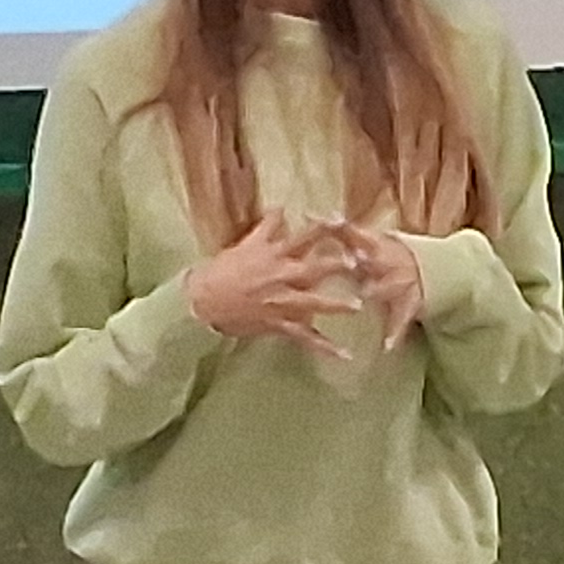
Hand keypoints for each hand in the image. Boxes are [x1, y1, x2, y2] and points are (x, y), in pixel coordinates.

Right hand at [182, 209, 357, 357]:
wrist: (201, 301)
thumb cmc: (221, 271)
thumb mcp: (245, 245)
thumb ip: (267, 228)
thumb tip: (281, 208)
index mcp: (273, 254)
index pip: (303, 236)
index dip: (323, 227)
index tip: (342, 220)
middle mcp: (280, 276)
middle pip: (314, 268)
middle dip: (338, 264)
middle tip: (361, 262)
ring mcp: (280, 301)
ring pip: (314, 303)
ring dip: (337, 305)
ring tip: (358, 306)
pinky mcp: (278, 324)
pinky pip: (306, 337)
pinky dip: (325, 347)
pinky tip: (345, 355)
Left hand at [335, 220, 425, 349]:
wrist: (432, 270)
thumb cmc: (388, 256)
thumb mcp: (369, 240)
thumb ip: (340, 232)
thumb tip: (307, 215)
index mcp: (375, 245)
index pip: (356, 233)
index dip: (343, 227)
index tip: (328, 221)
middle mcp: (388, 262)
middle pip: (375, 258)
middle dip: (364, 258)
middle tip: (350, 259)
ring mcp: (401, 283)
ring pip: (388, 286)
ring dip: (377, 288)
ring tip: (365, 295)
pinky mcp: (409, 306)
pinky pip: (402, 320)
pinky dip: (394, 333)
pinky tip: (386, 347)